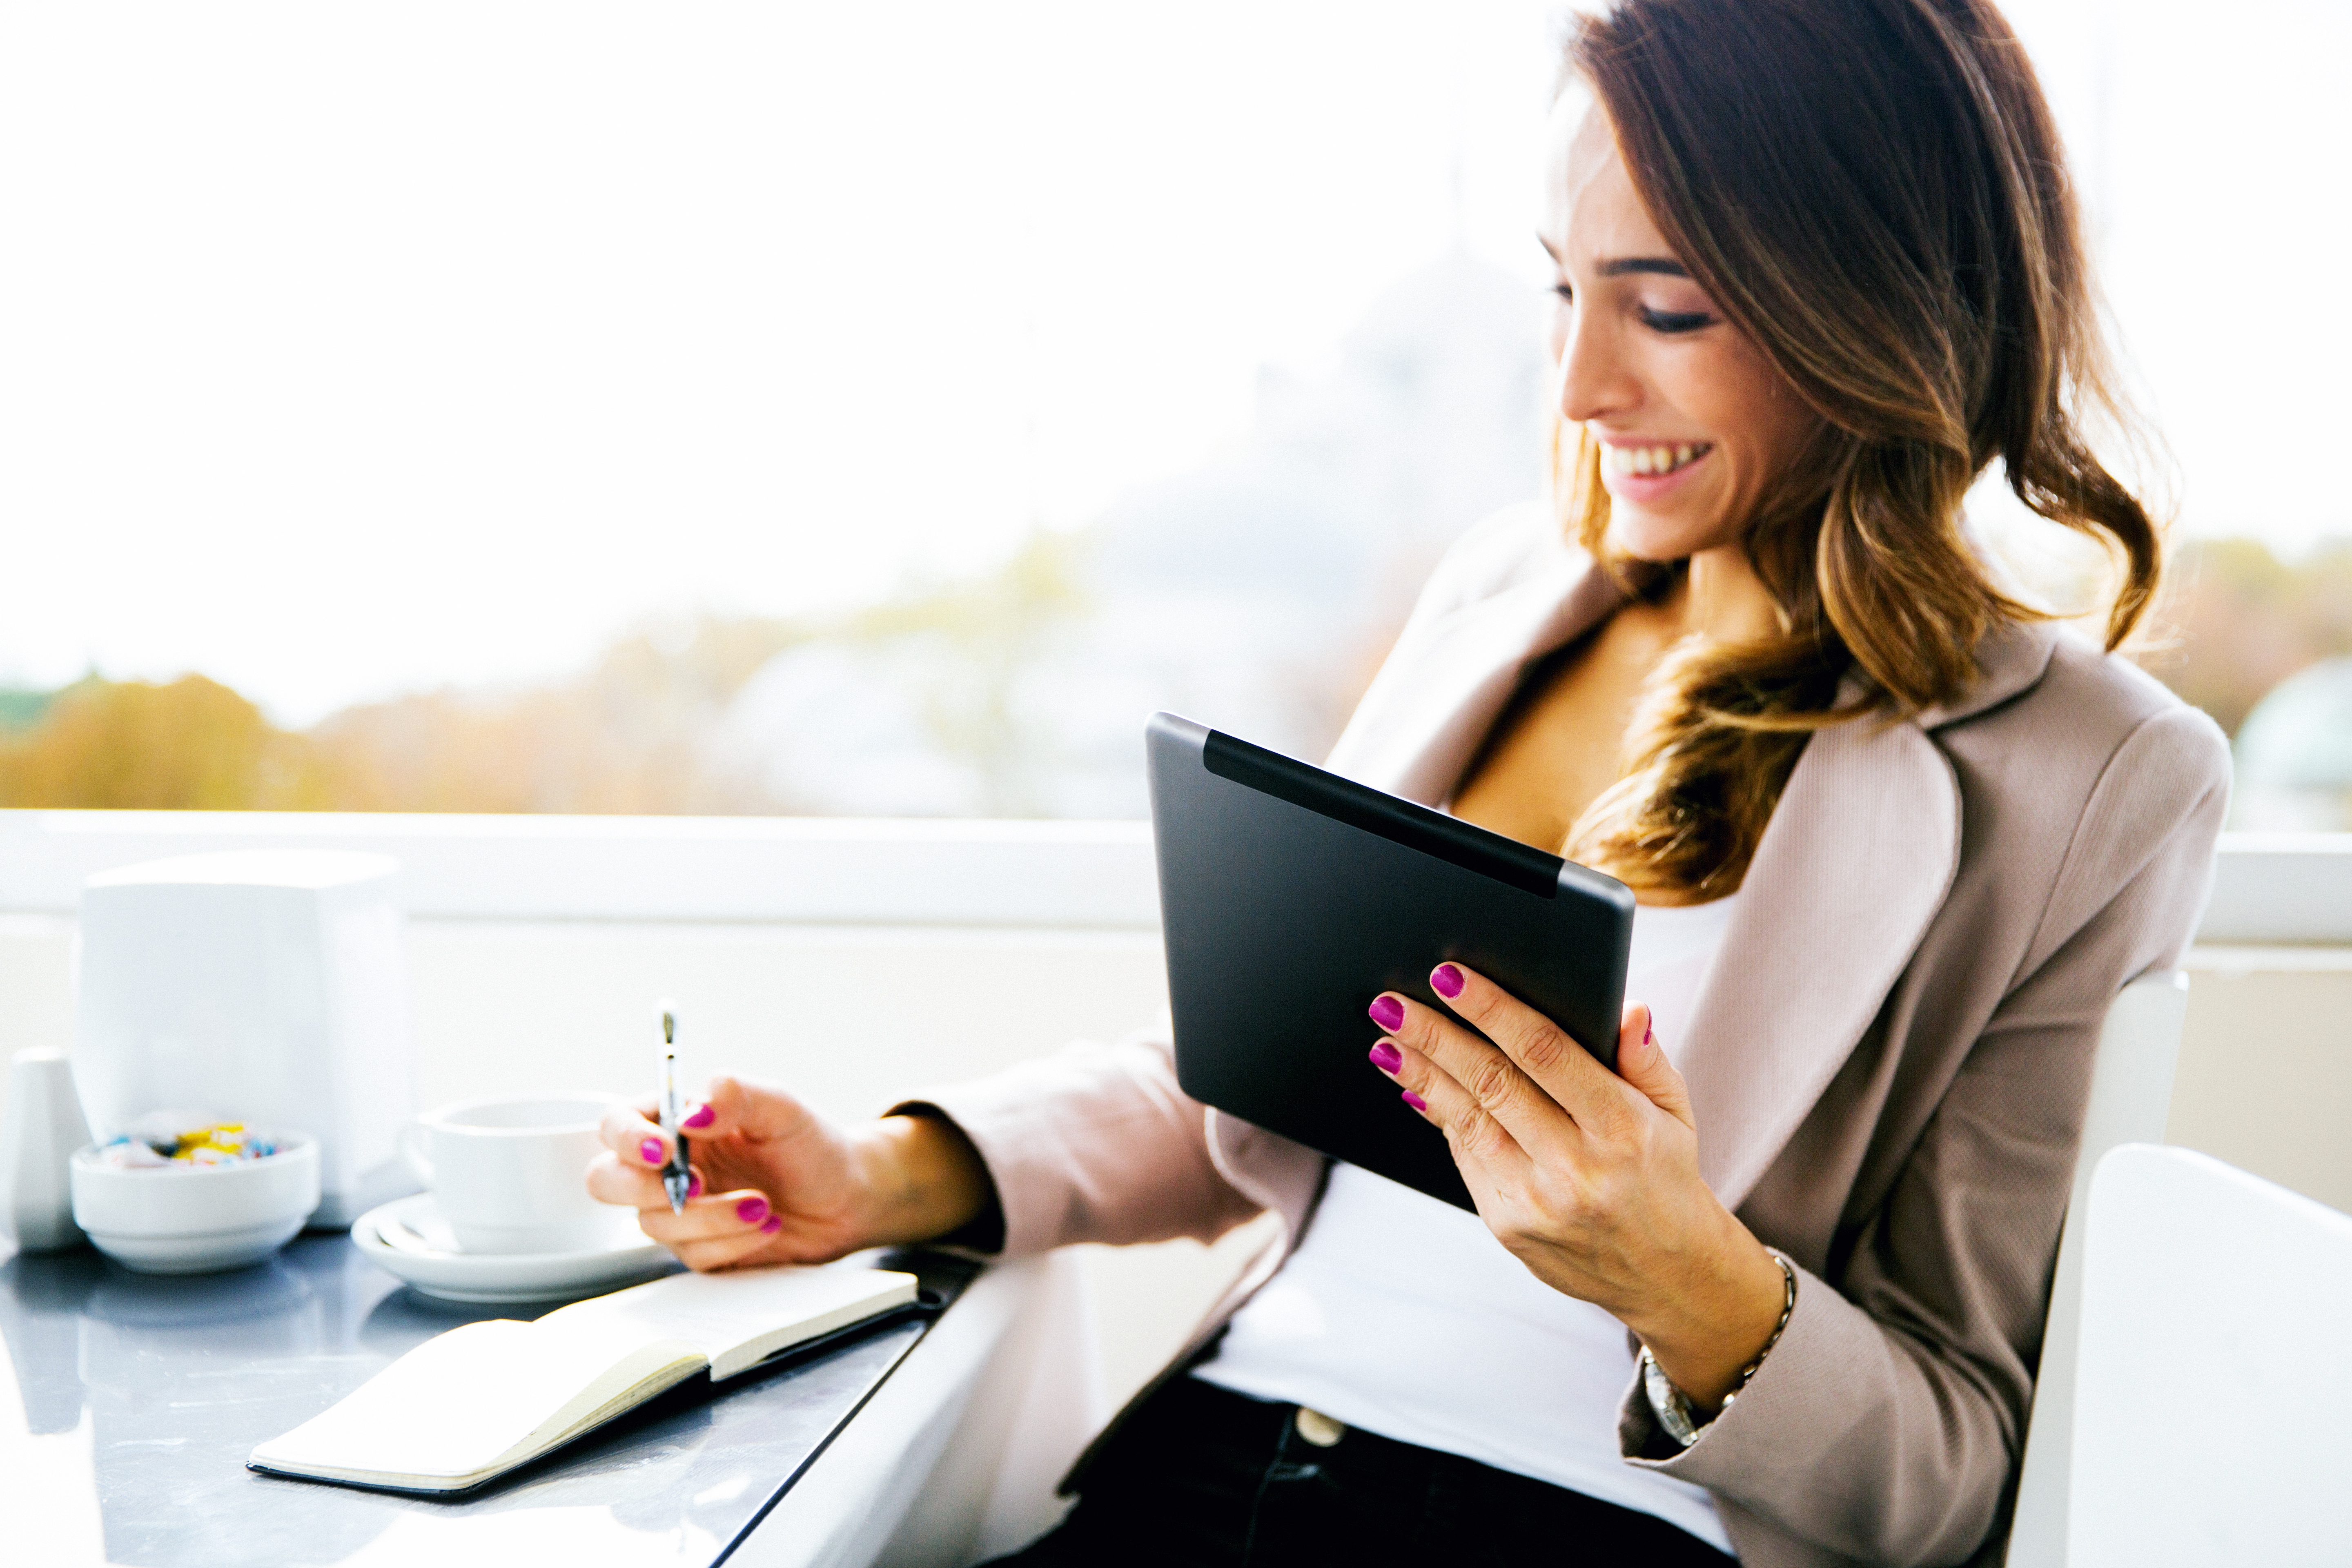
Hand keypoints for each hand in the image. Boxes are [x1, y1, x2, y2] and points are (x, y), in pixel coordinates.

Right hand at [585, 1076, 989, 1272]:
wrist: (847, 1198)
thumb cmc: (813, 1146)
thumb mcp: (783, 1108)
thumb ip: (737, 1096)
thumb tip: (691, 1113)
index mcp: (678, 1122)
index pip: (618, 1124)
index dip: (628, 1139)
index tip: (665, 1150)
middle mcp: (669, 1166)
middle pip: (607, 1181)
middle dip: (644, 1189)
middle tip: (698, 1186)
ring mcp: (679, 1210)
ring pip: (654, 1225)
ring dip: (711, 1218)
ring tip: (762, 1203)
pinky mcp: (699, 1247)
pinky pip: (692, 1256)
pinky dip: (732, 1243)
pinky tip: (766, 1225)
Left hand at [1368, 963, 1785, 1410]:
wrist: (1668, 1275)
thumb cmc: (1665, 1175)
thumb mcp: (1675, 1112)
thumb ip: (1646, 1058)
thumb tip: (1627, 1007)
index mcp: (1621, 1127)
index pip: (1545, 1052)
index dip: (1492, 1009)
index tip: (1449, 976)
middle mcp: (1577, 1167)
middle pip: (1492, 1084)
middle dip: (1435, 1038)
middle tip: (1390, 1004)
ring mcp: (1538, 1202)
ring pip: (1466, 1122)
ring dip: (1420, 1077)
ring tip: (1385, 1041)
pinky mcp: (1510, 1228)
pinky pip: (1466, 1159)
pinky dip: (1439, 1118)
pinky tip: (1415, 1087)